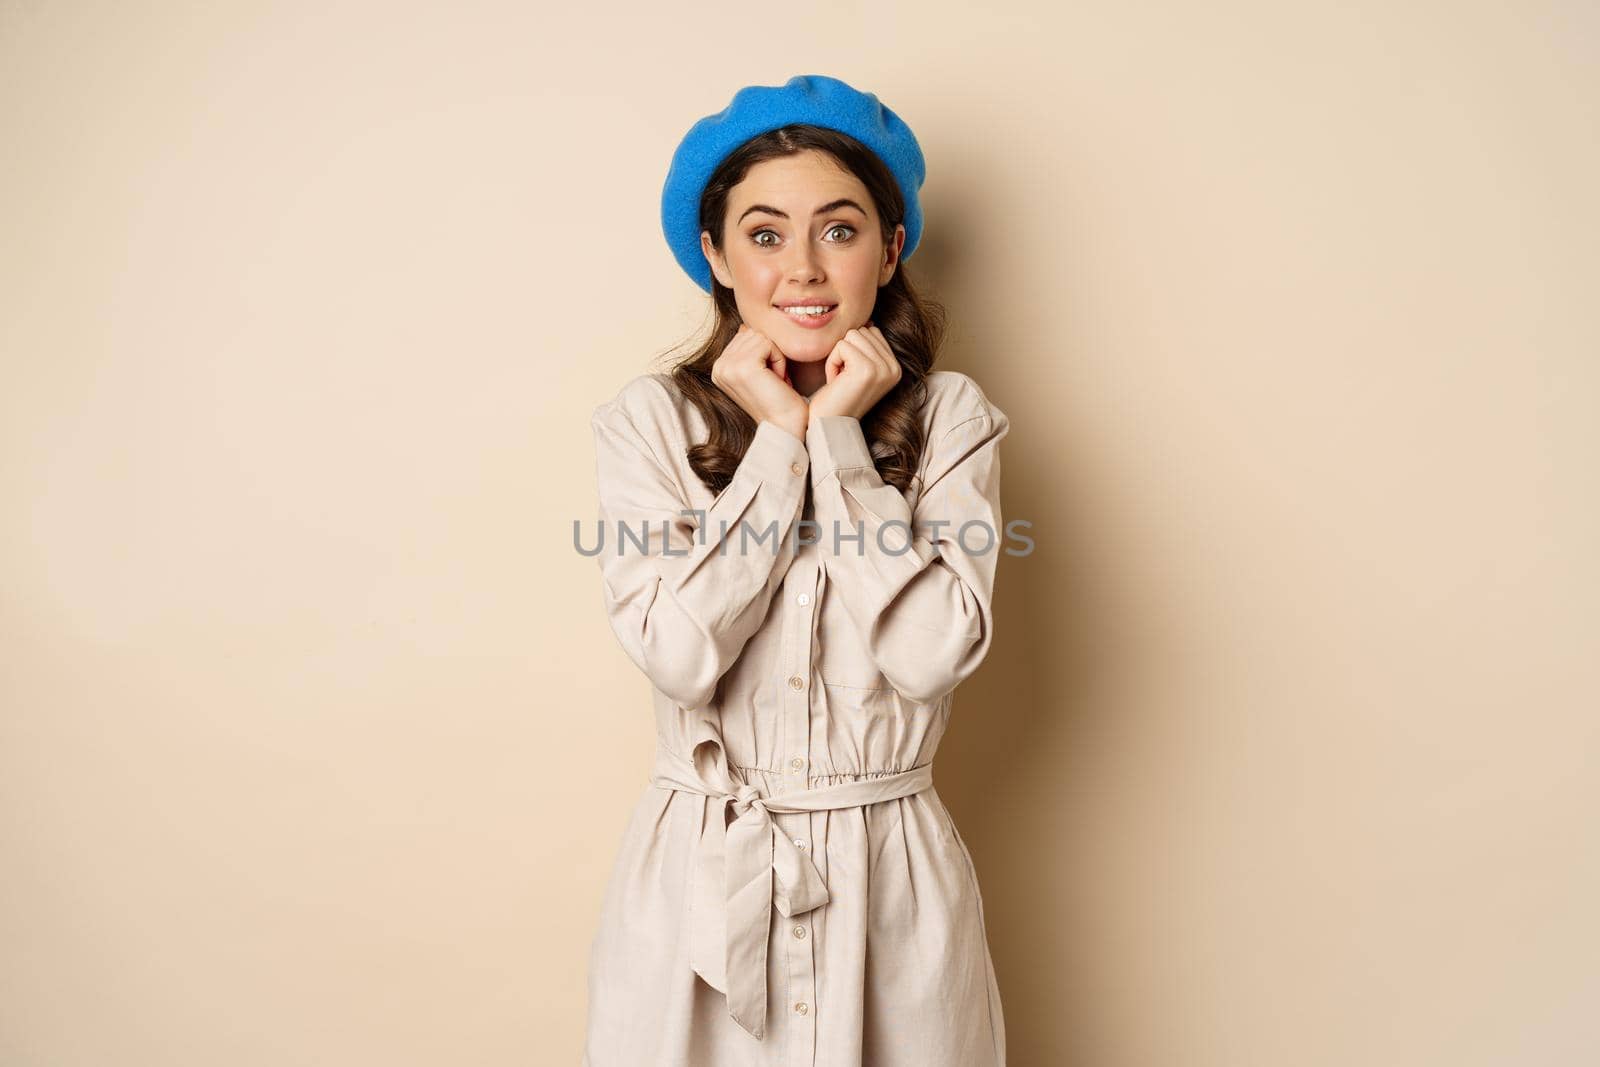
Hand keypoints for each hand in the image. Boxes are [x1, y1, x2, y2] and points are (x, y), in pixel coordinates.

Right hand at [710, 323, 809, 440]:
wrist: (784, 426)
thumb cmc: (777, 400)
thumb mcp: (757, 372)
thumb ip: (747, 349)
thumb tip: (743, 327)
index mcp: (718, 368)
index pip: (745, 335)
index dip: (763, 354)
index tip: (765, 379)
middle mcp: (719, 367)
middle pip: (752, 333)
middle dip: (769, 354)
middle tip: (771, 381)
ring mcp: (728, 367)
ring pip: (761, 337)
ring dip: (775, 358)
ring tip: (773, 381)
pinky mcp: (743, 366)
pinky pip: (769, 344)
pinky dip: (779, 361)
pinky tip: (777, 380)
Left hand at [807, 323, 901, 424]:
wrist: (829, 425)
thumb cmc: (838, 396)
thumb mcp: (858, 368)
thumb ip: (867, 346)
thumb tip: (870, 320)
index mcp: (896, 367)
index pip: (872, 331)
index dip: (853, 349)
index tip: (851, 375)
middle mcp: (894, 368)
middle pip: (862, 330)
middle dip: (845, 351)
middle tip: (844, 379)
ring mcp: (883, 368)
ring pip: (852, 335)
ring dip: (838, 356)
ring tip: (840, 380)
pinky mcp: (866, 369)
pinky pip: (841, 345)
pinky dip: (832, 362)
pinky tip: (836, 382)